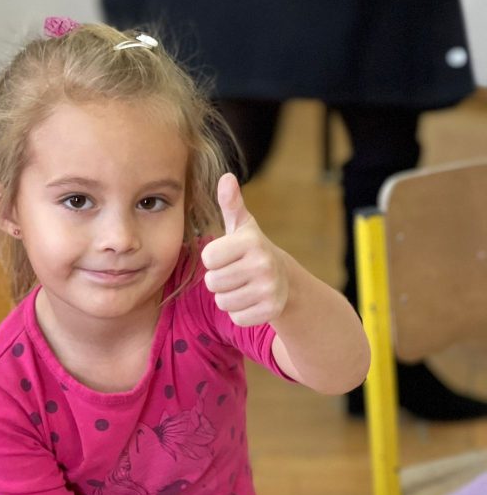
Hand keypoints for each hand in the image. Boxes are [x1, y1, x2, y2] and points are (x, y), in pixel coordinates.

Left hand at [201, 173, 288, 325]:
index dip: (213, 259)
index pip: (208, 258)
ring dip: (228, 297)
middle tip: (236, 273)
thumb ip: (231, 203)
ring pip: (222, 302)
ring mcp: (269, 289)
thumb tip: (226, 178)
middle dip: (219, 280)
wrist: (286, 280)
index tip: (228, 256)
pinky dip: (240, 312)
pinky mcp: (271, 311)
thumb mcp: (242, 226)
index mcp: (251, 241)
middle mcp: (263, 264)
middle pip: (213, 282)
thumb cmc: (252, 250)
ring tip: (243, 286)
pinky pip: (236, 317)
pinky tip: (251, 300)